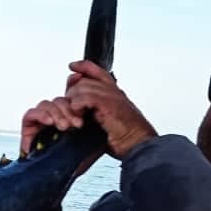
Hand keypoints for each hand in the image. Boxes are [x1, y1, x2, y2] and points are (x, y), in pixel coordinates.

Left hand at [20, 60, 156, 158]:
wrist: (138, 144)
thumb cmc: (124, 137)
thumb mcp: (105, 121)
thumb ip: (92, 110)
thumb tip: (74, 106)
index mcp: (114, 93)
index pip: (97, 71)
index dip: (83, 66)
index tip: (73, 66)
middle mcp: (113, 91)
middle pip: (84, 80)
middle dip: (72, 92)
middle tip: (72, 108)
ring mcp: (112, 96)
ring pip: (82, 88)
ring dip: (73, 102)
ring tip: (76, 116)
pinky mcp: (109, 104)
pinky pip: (86, 97)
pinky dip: (78, 106)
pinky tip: (79, 117)